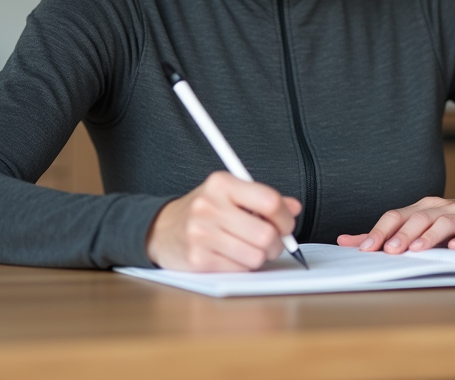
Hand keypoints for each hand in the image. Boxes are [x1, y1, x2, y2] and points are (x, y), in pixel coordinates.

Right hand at [145, 171, 301, 271]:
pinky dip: (241, 266)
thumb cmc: (202, 211)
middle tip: (270, 242)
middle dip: (275, 243)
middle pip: (266, 234)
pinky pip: (239, 270)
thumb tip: (293, 208)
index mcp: (221, 184)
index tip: (286, 225)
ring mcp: (201, 233)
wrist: (160, 230)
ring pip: (255, 256)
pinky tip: (230, 256)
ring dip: (258, 257)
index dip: (285, 217)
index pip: (269, 200)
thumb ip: (262, 199)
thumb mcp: (229, 194)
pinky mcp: (198, 259)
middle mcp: (209, 206)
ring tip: (247, 248)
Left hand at [337, 196, 454, 253]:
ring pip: (444, 223)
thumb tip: (345, 241)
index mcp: (422, 208)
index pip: (396, 216)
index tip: (366, 248)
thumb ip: (385, 235)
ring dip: (430, 236)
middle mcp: (440, 207)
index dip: (381, 231)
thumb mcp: (419, 228)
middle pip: (418, 218)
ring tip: (417, 250)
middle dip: (402, 235)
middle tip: (390, 251)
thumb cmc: (452, 226)